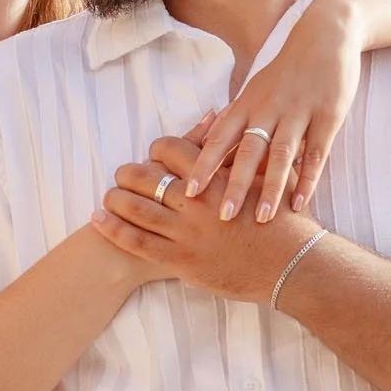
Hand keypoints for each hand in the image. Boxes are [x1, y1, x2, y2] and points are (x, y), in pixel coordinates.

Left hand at [92, 137, 314, 302]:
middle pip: (145, 176)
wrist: (292, 265)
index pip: (170, 149)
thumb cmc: (284, 221)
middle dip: (128, 173)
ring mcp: (186, 233)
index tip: (153, 157)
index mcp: (215, 176)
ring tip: (108, 196)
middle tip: (122, 176)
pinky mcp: (180, 261)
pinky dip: (113, 229)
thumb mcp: (268, 177)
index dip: (156, 150)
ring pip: (135, 208)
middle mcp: (196, 202)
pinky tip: (97, 220)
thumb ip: (244, 153)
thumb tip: (228, 125)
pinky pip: (136, 242)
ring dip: (115, 198)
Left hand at [181, 0, 364, 222]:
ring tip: (262, 219)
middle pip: (248, 150)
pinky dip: (307, 180)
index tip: (187, 192)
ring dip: (271, 188)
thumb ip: (238, 122)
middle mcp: (269, 108)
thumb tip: (212, 155)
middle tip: (221, 217)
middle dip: (234, 184)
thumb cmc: (285, 72)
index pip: (220, 138)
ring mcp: (299, 113)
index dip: (203, 165)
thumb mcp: (256, 92)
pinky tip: (299, 204)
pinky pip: (316, 153)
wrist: (325, 37)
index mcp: (247, 103)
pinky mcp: (328, 117)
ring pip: (282, 154)